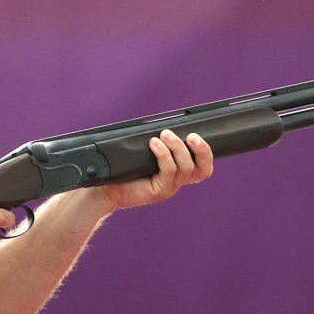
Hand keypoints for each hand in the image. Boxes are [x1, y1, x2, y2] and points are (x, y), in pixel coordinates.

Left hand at [99, 130, 213, 210]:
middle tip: (191, 136)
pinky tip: (153, 144)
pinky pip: (168, 171)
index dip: (206, 152)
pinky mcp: (158, 192)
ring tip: (165, 134)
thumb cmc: (125, 168)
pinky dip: (163, 154)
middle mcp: (177, 181)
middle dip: (202, 150)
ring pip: (186, 168)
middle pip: (203, 170)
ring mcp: (169, 188)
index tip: (196, 134)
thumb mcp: (145, 151)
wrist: (107, 187)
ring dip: (178, 148)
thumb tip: (165, 122)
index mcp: (178, 172)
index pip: (203, 166)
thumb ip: (159, 142)